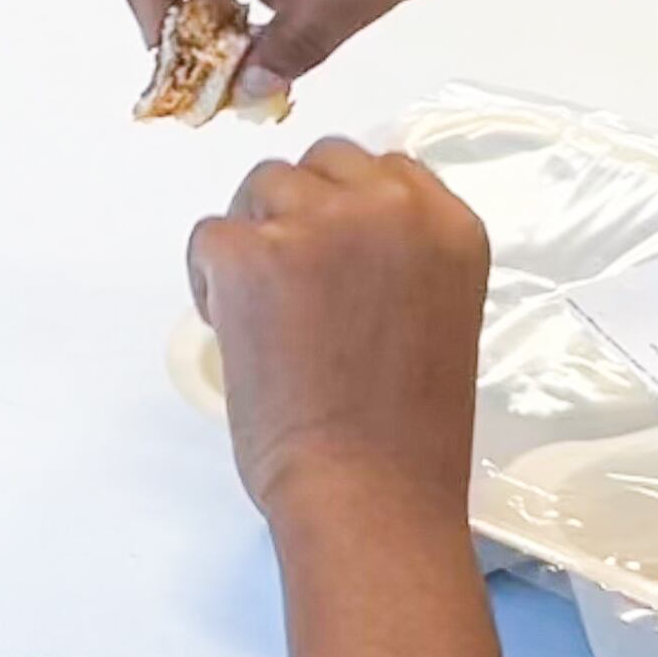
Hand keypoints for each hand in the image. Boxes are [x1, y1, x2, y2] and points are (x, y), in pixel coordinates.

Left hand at [188, 141, 491, 525]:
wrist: (370, 492)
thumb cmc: (409, 434)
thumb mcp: (438, 313)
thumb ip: (403, 257)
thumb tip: (340, 236)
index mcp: (448, 223)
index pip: (385, 169)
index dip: (349, 210)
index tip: (336, 260)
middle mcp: (388, 207)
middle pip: (322, 163)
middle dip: (301, 212)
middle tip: (294, 283)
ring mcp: (316, 223)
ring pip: (262, 188)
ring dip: (256, 240)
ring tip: (265, 311)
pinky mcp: (250, 252)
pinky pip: (210, 235)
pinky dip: (211, 279)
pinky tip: (236, 328)